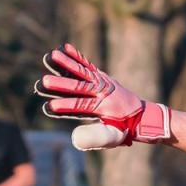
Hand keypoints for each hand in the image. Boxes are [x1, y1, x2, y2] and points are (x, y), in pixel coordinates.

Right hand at [35, 43, 172, 149]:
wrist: (143, 115)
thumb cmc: (126, 129)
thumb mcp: (114, 137)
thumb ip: (96, 136)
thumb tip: (75, 138)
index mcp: (105, 108)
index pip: (83, 107)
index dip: (66, 107)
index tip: (49, 108)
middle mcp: (104, 92)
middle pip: (79, 87)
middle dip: (60, 85)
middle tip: (42, 83)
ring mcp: (103, 82)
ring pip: (83, 72)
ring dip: (66, 64)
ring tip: (50, 56)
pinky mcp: (102, 77)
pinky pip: (88, 65)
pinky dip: (76, 57)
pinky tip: (64, 47)